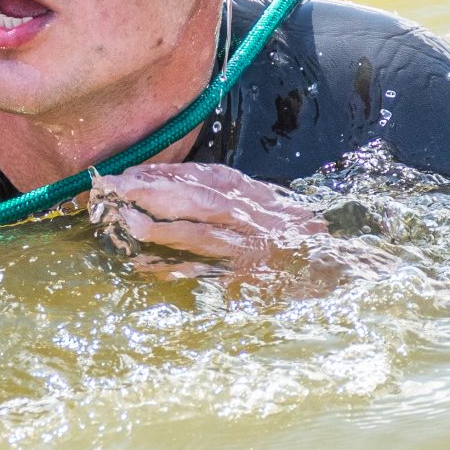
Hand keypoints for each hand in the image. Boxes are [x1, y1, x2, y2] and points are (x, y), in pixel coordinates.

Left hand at [87, 162, 329, 274]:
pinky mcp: (250, 276)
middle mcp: (253, 213)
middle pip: (194, 195)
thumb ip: (229, 198)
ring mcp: (252, 244)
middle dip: (150, 189)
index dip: (162, 174)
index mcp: (254, 193)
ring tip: (122, 221)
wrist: (339, 271)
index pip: (202, 176)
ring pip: (197, 228)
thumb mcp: (266, 208)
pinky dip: (173, 267)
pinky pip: (204, 269)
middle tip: (110, 188)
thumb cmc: (296, 240)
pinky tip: (144, 266)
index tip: (127, 175)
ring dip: (156, 224)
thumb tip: (175, 189)